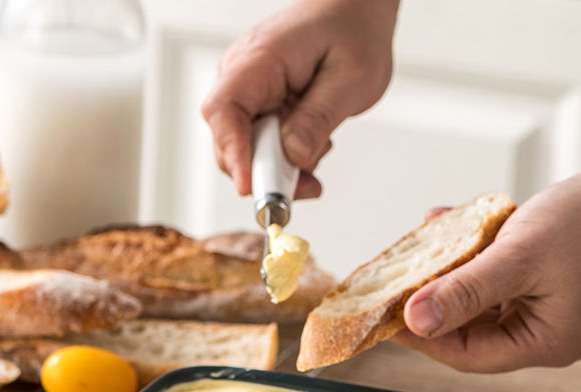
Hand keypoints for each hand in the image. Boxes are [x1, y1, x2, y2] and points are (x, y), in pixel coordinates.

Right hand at [201, 0, 398, 197]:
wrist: (355, 14)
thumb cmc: (352, 32)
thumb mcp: (351, 78)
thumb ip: (319, 117)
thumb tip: (294, 154)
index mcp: (259, 59)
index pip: (225, 111)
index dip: (233, 153)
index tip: (249, 186)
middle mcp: (244, 77)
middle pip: (231, 141)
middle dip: (266, 172)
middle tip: (307, 185)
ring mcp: (251, 95)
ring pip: (248, 151)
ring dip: (283, 168)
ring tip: (321, 148)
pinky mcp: (262, 110)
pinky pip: (264, 148)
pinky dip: (289, 160)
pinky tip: (315, 144)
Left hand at [395, 155, 580, 371]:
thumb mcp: (520, 257)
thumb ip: (465, 292)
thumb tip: (415, 321)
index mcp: (547, 343)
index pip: (468, 354)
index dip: (423, 338)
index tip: (387, 317)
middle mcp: (546, 331)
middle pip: (471, 328)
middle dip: (434, 300)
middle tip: (397, 281)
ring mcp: (547, 305)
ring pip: (481, 298)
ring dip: (451, 271)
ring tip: (423, 244)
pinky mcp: (547, 280)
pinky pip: (497, 275)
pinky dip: (474, 254)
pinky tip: (453, 227)